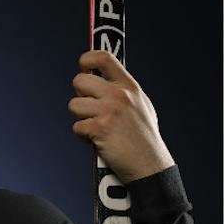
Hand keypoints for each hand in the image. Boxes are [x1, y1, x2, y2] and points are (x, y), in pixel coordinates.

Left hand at [69, 50, 174, 183]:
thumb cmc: (144, 138)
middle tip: (89, 108)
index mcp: (130, 86)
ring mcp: (109, 110)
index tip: (84, 67)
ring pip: (74, 105)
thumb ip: (124, 91)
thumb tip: (103, 79)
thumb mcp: (141, 105)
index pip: (104, 57)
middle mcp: (119, 94)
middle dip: (79, 95)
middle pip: (79, 80)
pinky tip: (97, 140)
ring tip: (95, 127)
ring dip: (80, 118)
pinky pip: (77, 127)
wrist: (150, 165)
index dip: (87, 59)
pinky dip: (83, 136)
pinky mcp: (100, 128)